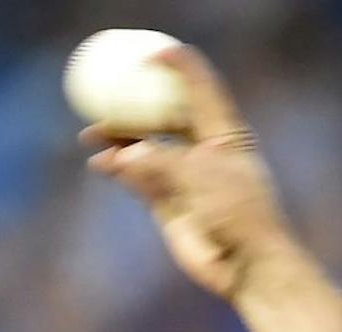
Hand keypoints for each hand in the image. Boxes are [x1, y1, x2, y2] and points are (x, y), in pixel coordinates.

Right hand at [84, 46, 288, 301]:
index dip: (176, 66)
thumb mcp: (201, 177)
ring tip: (92, 135)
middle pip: (162, 112)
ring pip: (144, 145)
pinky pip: (136, 176)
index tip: (148, 52)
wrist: (248, 269)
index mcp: (224, 133)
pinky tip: (100, 163)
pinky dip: (117, 168)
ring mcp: (184, 176)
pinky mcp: (168, 202)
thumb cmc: (238, 216)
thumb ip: (161, 160)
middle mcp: (203, 150)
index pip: (200, 88)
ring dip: (118, 137)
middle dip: (132, 102)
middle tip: (103, 92)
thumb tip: (122, 156)